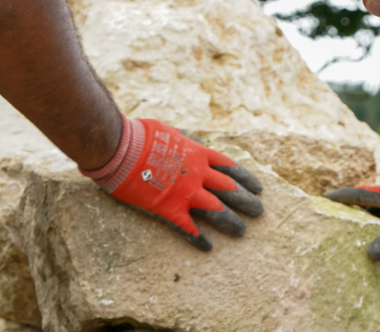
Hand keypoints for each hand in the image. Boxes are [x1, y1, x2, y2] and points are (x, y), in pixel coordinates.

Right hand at [80, 116, 263, 250]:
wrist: (119, 148)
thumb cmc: (139, 135)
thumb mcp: (168, 131)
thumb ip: (182, 138)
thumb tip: (189, 136)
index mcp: (198, 153)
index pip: (230, 167)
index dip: (246, 178)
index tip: (258, 187)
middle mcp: (198, 173)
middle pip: (230, 189)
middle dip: (247, 201)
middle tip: (259, 211)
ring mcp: (186, 191)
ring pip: (217, 210)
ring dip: (231, 222)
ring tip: (242, 231)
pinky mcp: (169, 208)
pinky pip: (189, 227)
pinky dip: (199, 239)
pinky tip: (208, 248)